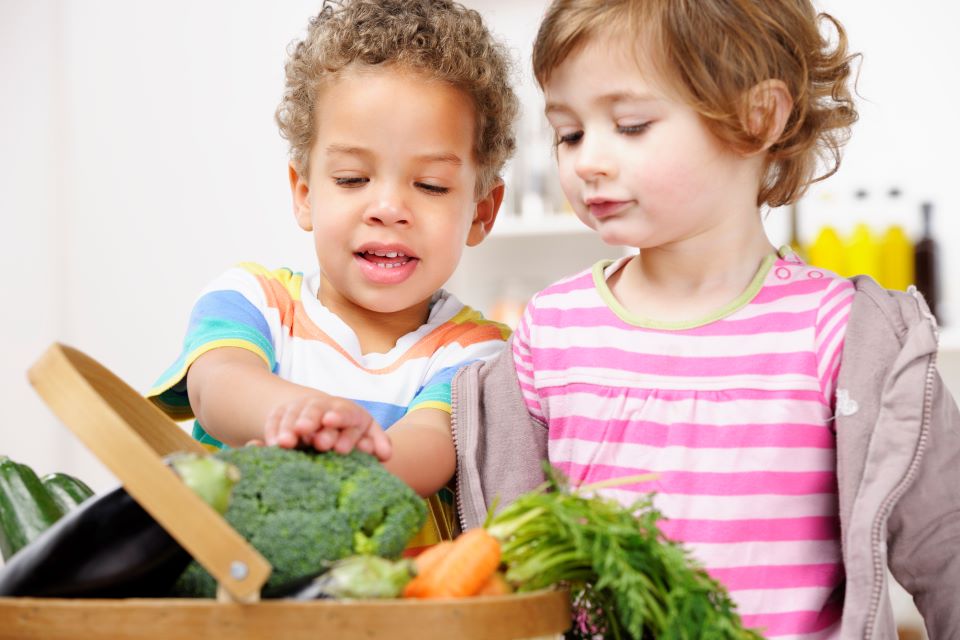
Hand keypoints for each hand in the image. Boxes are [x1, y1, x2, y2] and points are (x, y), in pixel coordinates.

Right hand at [262, 394, 391, 461]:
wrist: (327, 419)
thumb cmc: (351, 433)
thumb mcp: (367, 434)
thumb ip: (377, 443)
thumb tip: (386, 454)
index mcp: (349, 412)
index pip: (345, 412)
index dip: (338, 417)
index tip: (330, 421)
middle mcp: (324, 407)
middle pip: (316, 409)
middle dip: (310, 420)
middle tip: (303, 431)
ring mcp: (303, 409)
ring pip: (294, 413)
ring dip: (288, 427)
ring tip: (284, 442)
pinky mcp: (284, 414)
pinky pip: (275, 419)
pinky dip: (272, 429)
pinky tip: (270, 444)